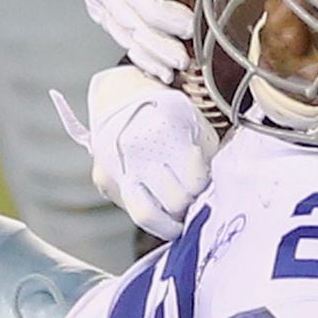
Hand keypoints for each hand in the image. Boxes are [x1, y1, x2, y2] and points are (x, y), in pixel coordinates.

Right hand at [54, 65, 218, 239]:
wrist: (121, 96)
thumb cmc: (166, 114)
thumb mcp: (196, 124)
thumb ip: (208, 157)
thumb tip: (213, 195)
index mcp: (165, 130)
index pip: (195, 184)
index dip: (203, 188)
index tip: (202, 183)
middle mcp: (136, 150)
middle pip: (175, 203)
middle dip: (187, 204)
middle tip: (191, 197)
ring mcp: (116, 167)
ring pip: (147, 217)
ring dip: (167, 222)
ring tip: (177, 216)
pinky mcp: (104, 180)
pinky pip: (130, 208)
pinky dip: (147, 207)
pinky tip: (154, 195)